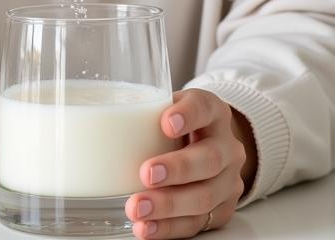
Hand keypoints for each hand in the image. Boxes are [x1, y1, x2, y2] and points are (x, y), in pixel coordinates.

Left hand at [125, 89, 255, 237]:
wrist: (212, 147)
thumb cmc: (181, 126)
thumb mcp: (170, 109)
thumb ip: (148, 112)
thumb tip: (105, 121)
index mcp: (213, 112)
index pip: (204, 107)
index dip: (188, 115)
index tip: (166, 123)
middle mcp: (227, 146)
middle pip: (210, 159)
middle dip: (177, 169)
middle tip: (146, 173)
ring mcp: (229, 181)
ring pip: (204, 196)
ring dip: (168, 205)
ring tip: (137, 208)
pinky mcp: (222, 210)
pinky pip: (197, 223)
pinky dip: (168, 228)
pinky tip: (147, 227)